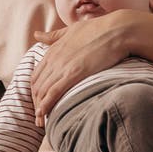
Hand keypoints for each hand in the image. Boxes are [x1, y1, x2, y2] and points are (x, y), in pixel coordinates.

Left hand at [28, 11, 138, 126]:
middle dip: (35, 103)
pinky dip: (46, 104)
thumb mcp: (71, 30)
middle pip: (37, 85)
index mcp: (53, 50)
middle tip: (39, 118)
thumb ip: (53, 36)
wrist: (117, 30)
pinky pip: (53, 92)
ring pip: (43, 91)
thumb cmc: (99, 29)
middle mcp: (54, 58)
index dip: (35, 91)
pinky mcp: (74, 73)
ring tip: (41, 123)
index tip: (39, 102)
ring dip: (40, 108)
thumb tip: (37, 35)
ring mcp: (62, 66)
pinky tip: (43, 114)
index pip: (36, 75)